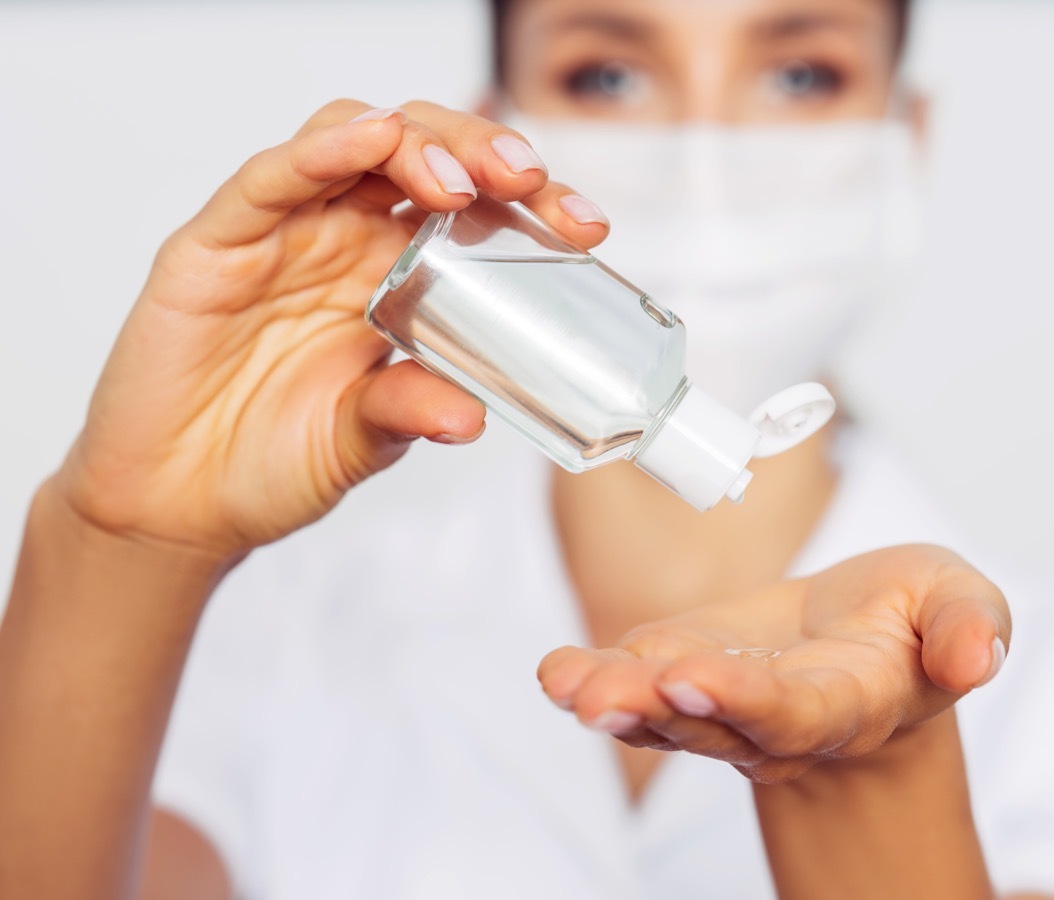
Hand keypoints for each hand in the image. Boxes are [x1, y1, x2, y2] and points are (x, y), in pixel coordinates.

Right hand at [53, 100, 607, 557]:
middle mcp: (346, 241)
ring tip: (457, 182)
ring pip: (352, 141)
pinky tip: (369, 139)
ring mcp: (283, 235)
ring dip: (414, 143)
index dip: (531, 205)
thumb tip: (471, 415)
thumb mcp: (362, 443)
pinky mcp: (217, 244)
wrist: (182, 505)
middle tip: (528, 180)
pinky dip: (321, 151)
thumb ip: (408, 413)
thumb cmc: (275, 463)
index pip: (473, 211)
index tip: (585, 228)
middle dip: (482, 154)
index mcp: (395, 278)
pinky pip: (269, 179)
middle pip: (422, 154)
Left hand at [538, 545, 1009, 782]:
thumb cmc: (908, 623)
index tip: (693, 676)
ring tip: (567, 685)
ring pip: (661, 712)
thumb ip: (970, 625)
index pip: (794, 712)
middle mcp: (773, 717)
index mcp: (846, 702)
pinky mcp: (678, 673)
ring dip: (612, 699)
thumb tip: (975, 655)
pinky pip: (634, 684)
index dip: (744, 700)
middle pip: (711, 724)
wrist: (863, 646)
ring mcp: (717, 701)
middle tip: (604, 696)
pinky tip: (557, 671)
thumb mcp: (957, 602)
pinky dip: (593, 678)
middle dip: (657, 710)